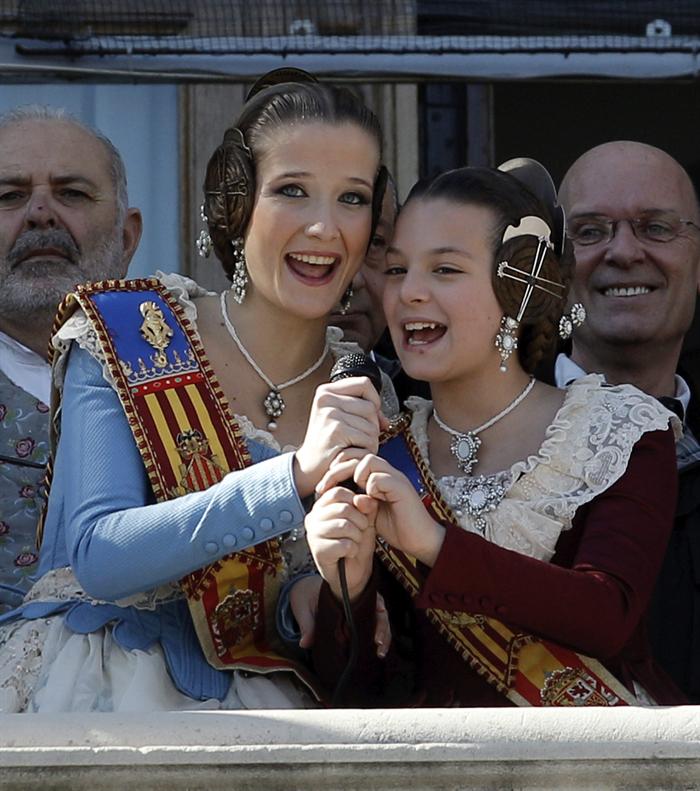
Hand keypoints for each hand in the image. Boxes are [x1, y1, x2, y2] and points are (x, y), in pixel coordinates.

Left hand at [289, 574, 390, 656]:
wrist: (303, 592)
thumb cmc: (306, 594)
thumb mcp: (303, 606)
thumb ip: (306, 624)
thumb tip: (305, 643)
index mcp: (346, 590)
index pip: (368, 593)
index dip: (377, 602)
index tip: (380, 611)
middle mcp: (357, 599)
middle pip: (378, 609)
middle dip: (382, 625)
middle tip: (378, 641)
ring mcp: (358, 611)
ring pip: (379, 620)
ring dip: (384, 635)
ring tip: (380, 652)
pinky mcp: (355, 623)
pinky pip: (372, 629)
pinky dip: (378, 640)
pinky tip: (378, 653)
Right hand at [293, 376, 383, 497]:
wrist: (309, 467)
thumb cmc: (328, 444)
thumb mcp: (340, 419)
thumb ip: (362, 411)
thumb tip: (385, 420)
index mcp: (326, 391)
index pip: (364, 383)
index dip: (374, 399)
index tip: (371, 415)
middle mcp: (326, 399)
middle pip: (371, 406)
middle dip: (372, 426)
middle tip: (358, 439)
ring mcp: (330, 414)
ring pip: (372, 425)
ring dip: (370, 441)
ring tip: (353, 447)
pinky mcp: (336, 431)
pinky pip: (368, 439)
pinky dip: (366, 451)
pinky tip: (352, 454)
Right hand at [305, 485, 375, 601]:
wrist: (355, 571)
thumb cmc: (357, 541)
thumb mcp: (365, 519)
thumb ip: (366, 506)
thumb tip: (363, 499)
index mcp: (322, 506)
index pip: (338, 492)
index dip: (355, 502)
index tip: (360, 514)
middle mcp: (313, 517)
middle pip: (343, 508)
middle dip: (360, 522)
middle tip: (359, 532)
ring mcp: (313, 534)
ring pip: (344, 526)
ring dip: (357, 536)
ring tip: (355, 542)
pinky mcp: (318, 550)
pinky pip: (343, 544)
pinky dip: (353, 549)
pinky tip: (349, 553)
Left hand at [321, 453, 445, 565]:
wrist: (421, 540)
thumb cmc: (397, 527)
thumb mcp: (370, 514)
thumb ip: (357, 502)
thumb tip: (343, 493)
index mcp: (378, 476)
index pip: (353, 459)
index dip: (335, 470)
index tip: (323, 488)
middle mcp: (387, 473)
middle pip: (358, 455)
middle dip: (337, 470)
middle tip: (325, 488)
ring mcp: (395, 478)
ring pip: (369, 460)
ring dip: (357, 477)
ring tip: (356, 495)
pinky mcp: (402, 487)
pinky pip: (380, 477)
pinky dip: (371, 487)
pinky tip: (371, 502)